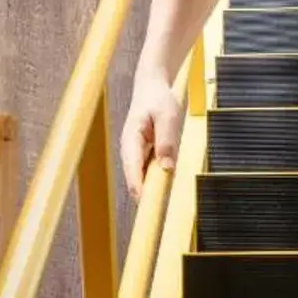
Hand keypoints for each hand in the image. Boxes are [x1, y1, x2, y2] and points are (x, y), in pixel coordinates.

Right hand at [120, 78, 182, 197]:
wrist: (151, 86)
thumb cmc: (158, 98)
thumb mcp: (168, 116)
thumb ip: (167, 140)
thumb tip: (167, 168)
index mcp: (130, 139)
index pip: (132, 169)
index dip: (139, 188)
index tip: (147, 204)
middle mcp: (129, 150)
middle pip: (135, 179)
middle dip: (146, 194)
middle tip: (157, 210)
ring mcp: (136, 153)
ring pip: (142, 177)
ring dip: (152, 188)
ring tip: (162, 202)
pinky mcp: (143, 154)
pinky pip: (149, 171)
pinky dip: (157, 179)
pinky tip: (166, 185)